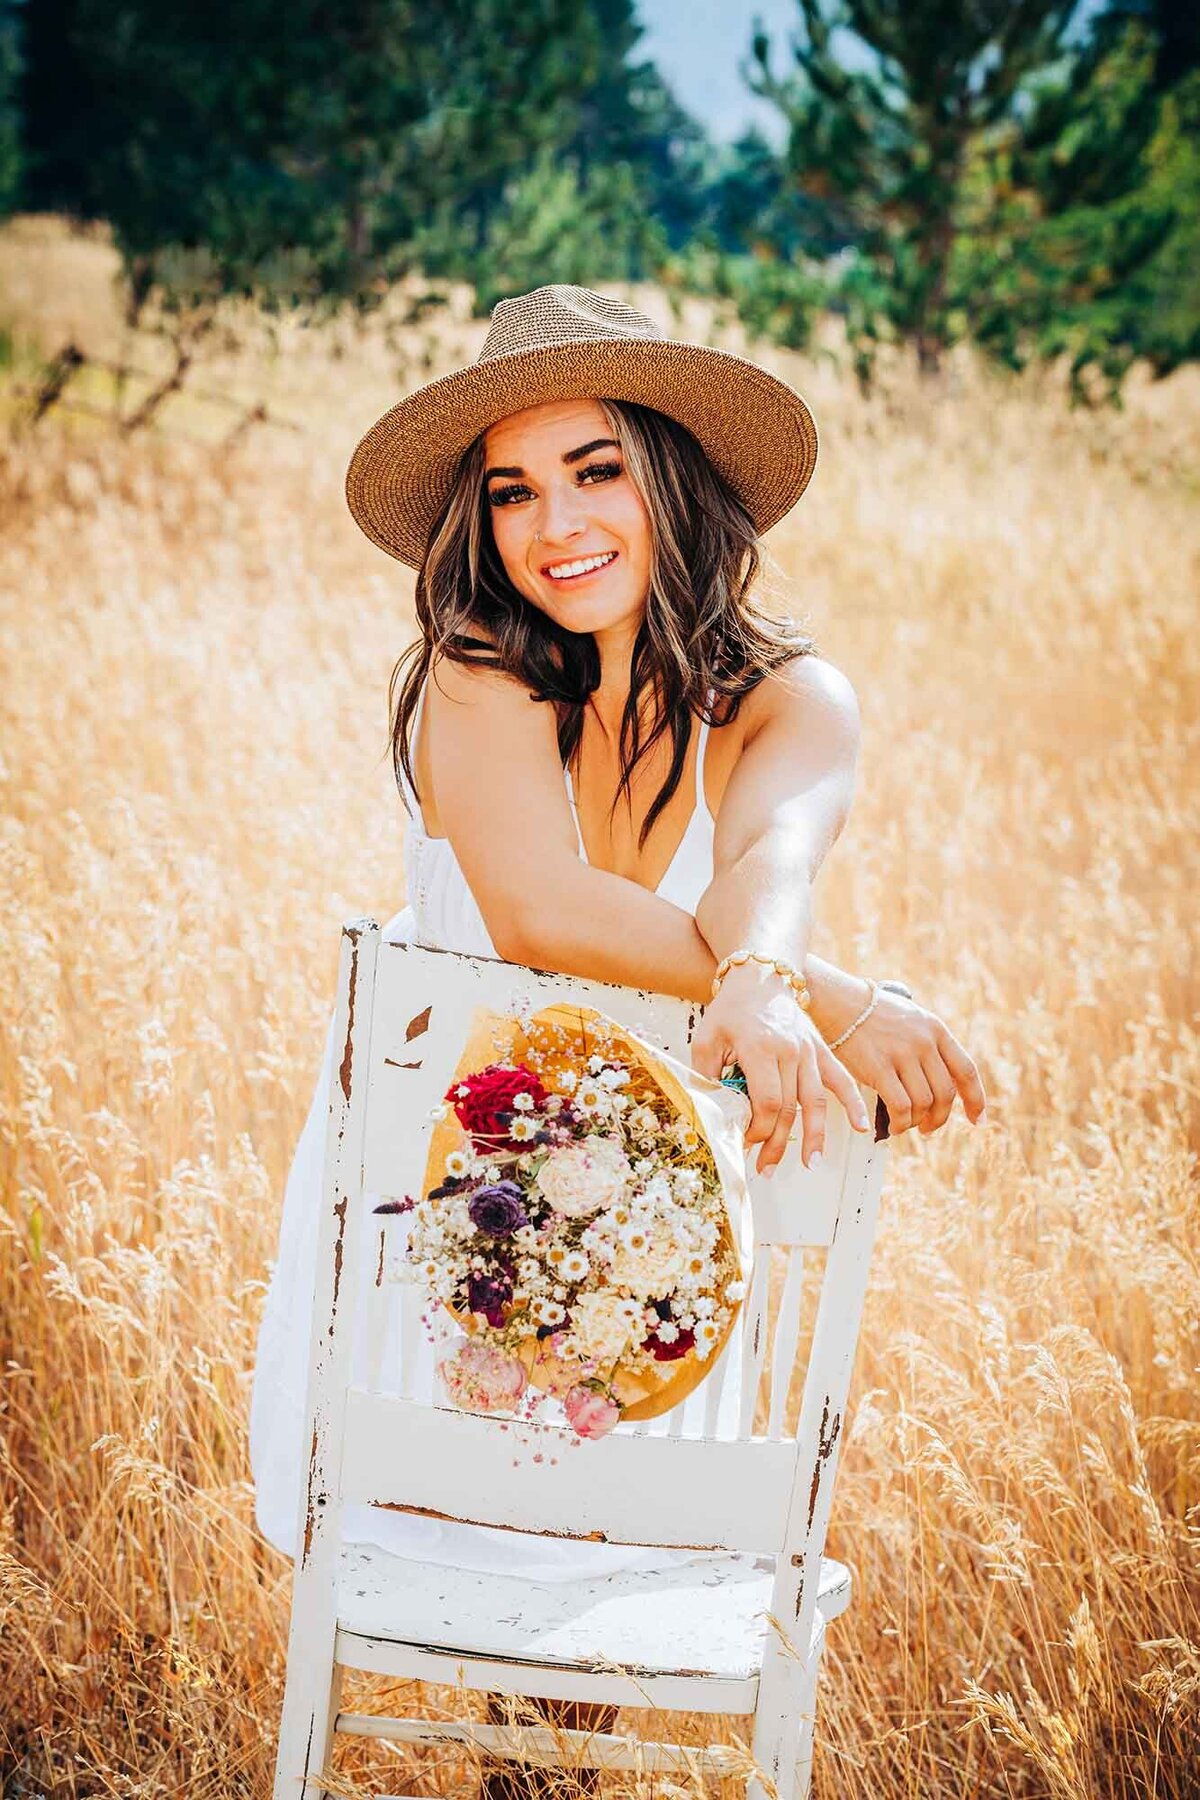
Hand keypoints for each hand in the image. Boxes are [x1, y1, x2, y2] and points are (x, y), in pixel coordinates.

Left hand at [690, 962, 872, 1177]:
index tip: (747, 1142)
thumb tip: (715, 1112)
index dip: (758, 1129)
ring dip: (814, 1136)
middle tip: (766, 1168)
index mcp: (760, 1049)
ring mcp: (810, 1051)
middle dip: (777, 1143)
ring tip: (811, 1164)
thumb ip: (707, 1075)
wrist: (760, 976)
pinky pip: (842, 1080)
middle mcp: (790, 1052)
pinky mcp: (822, 1050)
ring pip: (816, 1101)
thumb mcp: (706, 1039)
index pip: (767, 1101)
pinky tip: (862, 1127)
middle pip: (790, 1108)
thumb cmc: (730, 1011)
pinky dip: (854, 1104)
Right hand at [827, 982, 986, 1136]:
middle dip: (940, 1118)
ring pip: (924, 1103)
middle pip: (945, 1093)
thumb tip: (941, 1083)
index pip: (966, 1071)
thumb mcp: (912, 1019)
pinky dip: (900, 1122)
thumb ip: (930, 1045)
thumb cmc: (873, 1014)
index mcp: (936, 1030)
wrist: (840, 1003)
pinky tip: (893, 1126)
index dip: (975, 1100)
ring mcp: (902, 1054)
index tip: (976, 1120)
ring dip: (916, 1122)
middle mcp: (924, 1042)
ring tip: (905, 1124)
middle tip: (928, 1127)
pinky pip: (900, 1106)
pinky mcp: (879, 1067)